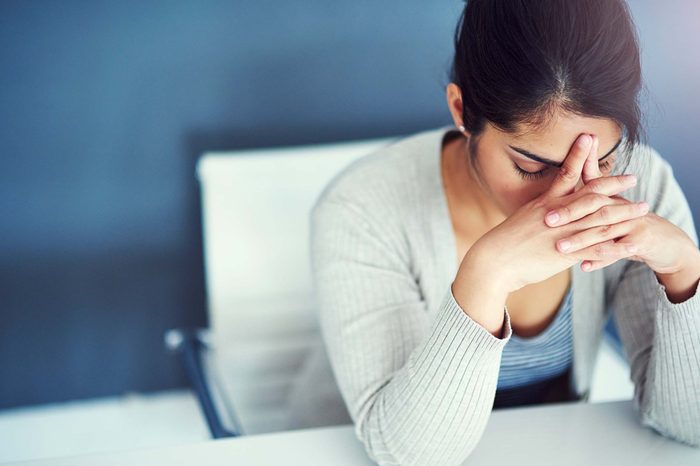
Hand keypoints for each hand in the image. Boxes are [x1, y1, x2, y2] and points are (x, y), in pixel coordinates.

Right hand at [464, 133, 643, 293]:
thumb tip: (546, 212)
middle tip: (633, 177)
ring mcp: (561, 233)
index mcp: (543, 204)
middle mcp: (555, 215)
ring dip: (623, 213)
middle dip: (614, 184)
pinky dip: (614, 247)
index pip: (565, 173)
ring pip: (599, 219)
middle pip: (591, 194)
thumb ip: (536, 215)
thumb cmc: (502, 245)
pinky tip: (631, 244)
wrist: (492, 263)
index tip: (591, 140)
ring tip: (643, 208)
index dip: (580, 155)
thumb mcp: (519, 221)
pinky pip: (595, 249)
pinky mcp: (564, 253)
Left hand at [542, 135, 695, 274]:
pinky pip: (617, 253)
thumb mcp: (608, 204)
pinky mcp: (641, 241)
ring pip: (603, 231)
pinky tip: (584, 267)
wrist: (662, 239)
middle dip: (569, 213)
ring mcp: (632, 223)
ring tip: (560, 247)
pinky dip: (600, 260)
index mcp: (610, 195)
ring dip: (580, 239)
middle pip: (593, 205)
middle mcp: (621, 205)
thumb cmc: (625, 220)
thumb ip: (590, 186)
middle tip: (547, 221)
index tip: (542, 202)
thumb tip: (574, 163)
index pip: (587, 186)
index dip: (566, 190)